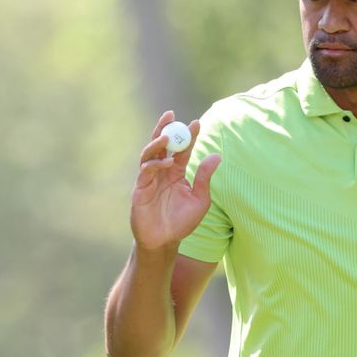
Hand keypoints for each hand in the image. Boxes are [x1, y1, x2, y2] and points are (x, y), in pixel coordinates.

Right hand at [130, 111, 221, 251]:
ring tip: (167, 136)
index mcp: (177, 173)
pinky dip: (156, 164)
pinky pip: (146, 171)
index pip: (182, 150)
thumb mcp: (200, 200)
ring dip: (157, 143)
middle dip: (164, 128)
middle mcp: (162, 172)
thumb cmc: (183, 222)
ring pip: (149, 154)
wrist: (165, 241)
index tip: (196, 122)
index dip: (188, 136)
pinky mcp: (140, 189)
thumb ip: (205, 178)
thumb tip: (217, 156)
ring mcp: (149, 179)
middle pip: (161, 145)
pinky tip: (167, 162)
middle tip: (171, 115)